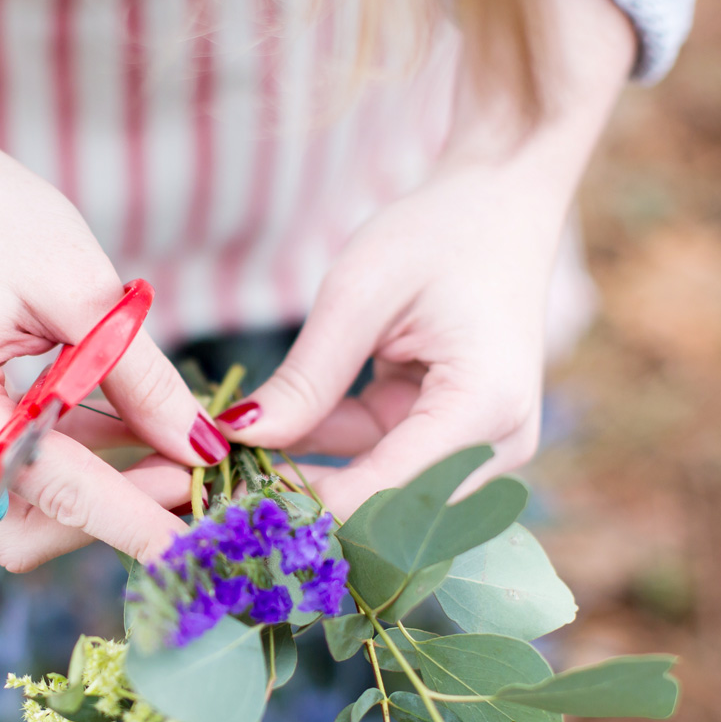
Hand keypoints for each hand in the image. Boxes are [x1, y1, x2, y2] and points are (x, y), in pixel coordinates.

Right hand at [0, 0, 227, 569]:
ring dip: (84, 495)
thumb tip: (200, 448)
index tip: (200, 542)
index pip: (58, 492)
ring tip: (153, 441)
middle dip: (106, 517)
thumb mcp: (81, 288)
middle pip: (21, 533)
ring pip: (6, 517)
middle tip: (182, 474)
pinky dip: (55, 468)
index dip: (137, 519)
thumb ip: (143, 379)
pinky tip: (111, 427)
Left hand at [217, 164, 556, 518]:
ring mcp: (478, 450)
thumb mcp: (359, 294)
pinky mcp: (452, 444)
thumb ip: (306, 377)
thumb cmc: (439, 234)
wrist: (500, 207)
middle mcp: (495, 446)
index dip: (310, 508)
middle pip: (389, 514)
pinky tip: (271, 437)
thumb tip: (241, 439)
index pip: (388, 493)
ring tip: (232, 459)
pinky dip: (326, 454)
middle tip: (220, 491)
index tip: (233, 506)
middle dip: (305, 505)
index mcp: (483, 407)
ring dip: (308, 481)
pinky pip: (378, 466)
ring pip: (378, 495)